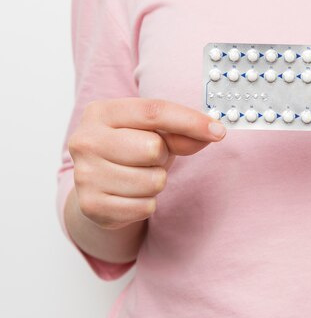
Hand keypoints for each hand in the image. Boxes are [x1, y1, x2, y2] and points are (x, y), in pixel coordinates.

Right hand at [68, 98, 225, 229]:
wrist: (98, 185)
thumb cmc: (130, 150)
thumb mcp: (155, 132)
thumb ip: (182, 131)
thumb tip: (213, 133)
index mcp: (101, 112)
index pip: (154, 111)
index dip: (191, 121)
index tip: (218, 131)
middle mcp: (84, 140)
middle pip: (153, 148)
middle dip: (162, 156)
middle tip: (149, 158)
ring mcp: (84, 174)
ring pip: (152, 181)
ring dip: (156, 181)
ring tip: (139, 176)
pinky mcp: (91, 205)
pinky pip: (144, 206)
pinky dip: (146, 203)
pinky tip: (131, 195)